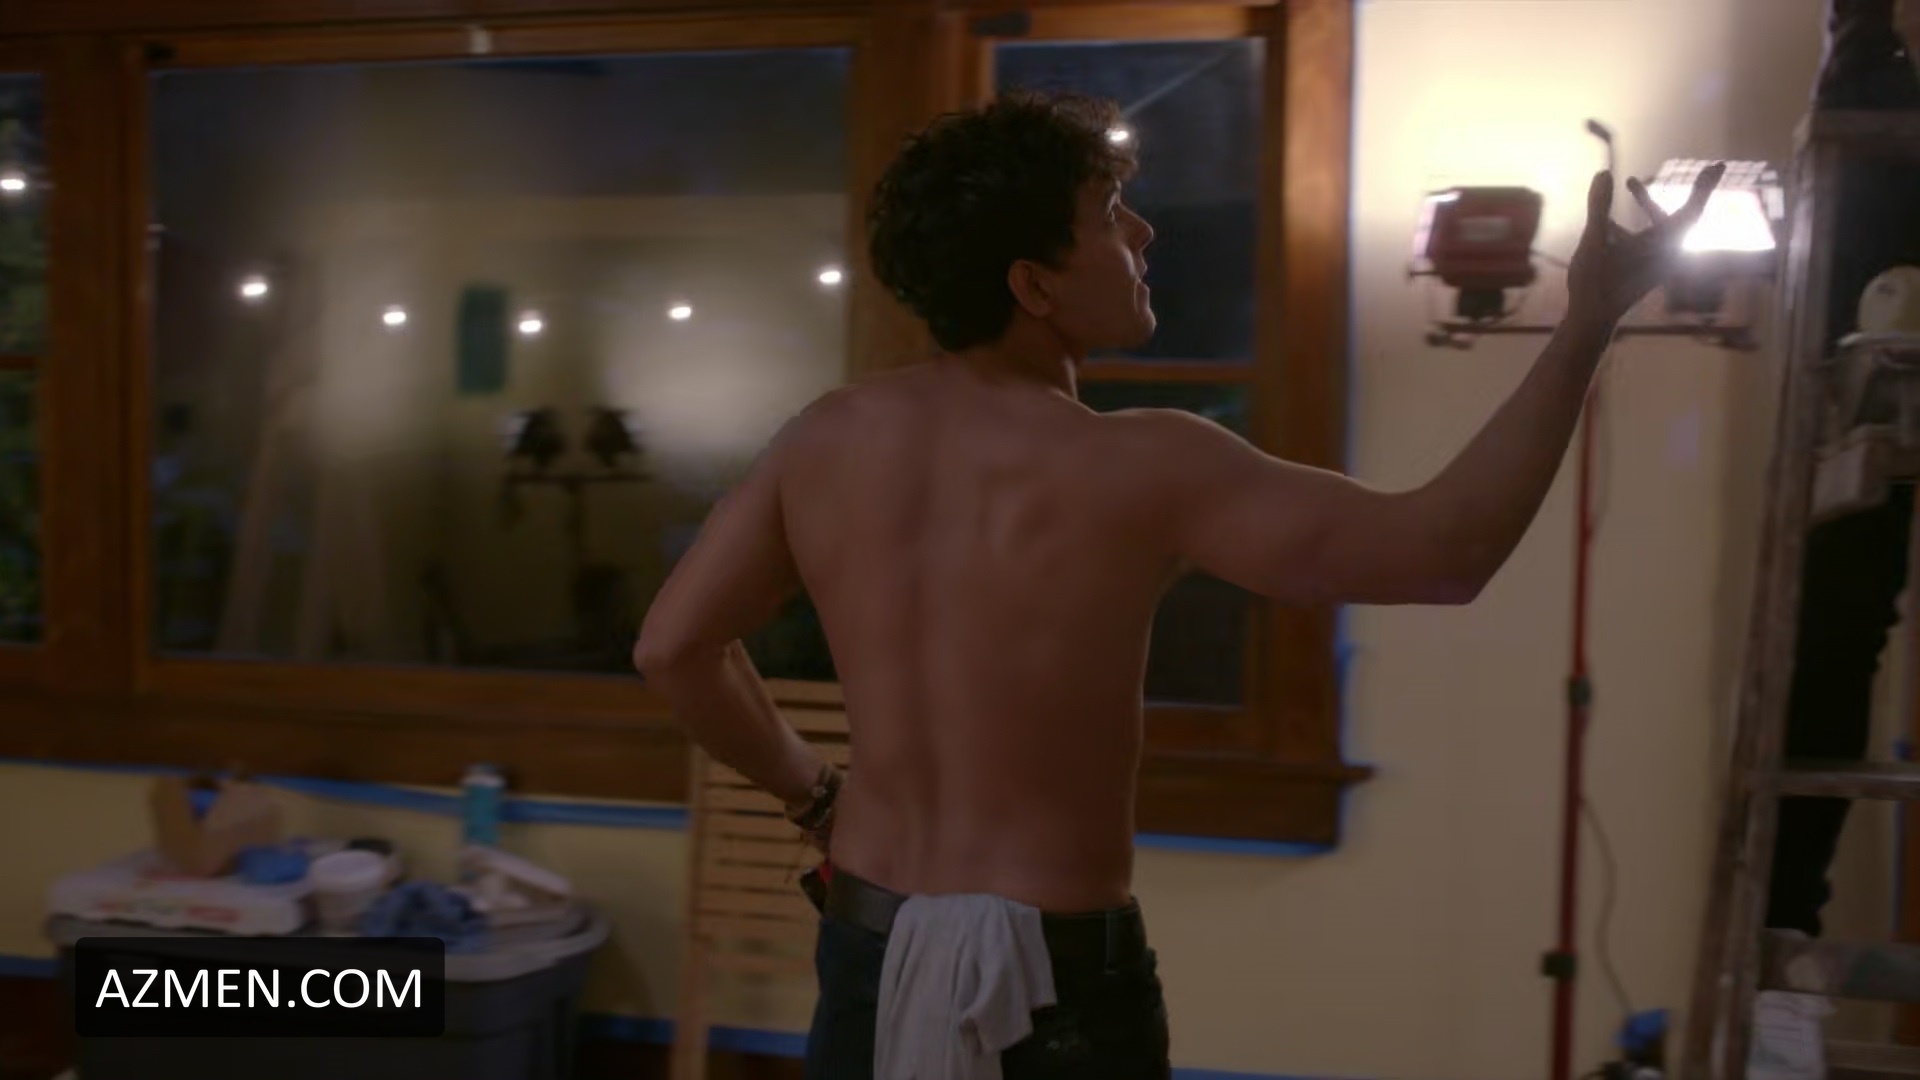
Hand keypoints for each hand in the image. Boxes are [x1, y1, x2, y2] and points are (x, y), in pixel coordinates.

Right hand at [1565, 163, 1724, 328]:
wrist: (1592, 319)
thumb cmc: (1594, 284)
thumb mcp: (1592, 242)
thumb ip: (1599, 207)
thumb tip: (1605, 172)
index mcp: (1660, 245)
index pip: (1691, 210)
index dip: (1705, 187)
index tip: (1719, 166)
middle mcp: (1665, 253)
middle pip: (1687, 216)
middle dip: (1695, 192)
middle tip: (1710, 170)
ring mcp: (1656, 261)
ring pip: (1663, 226)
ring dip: (1648, 204)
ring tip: (1631, 182)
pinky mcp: (1645, 268)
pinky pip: (1649, 238)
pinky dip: (1637, 224)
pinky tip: (1608, 221)